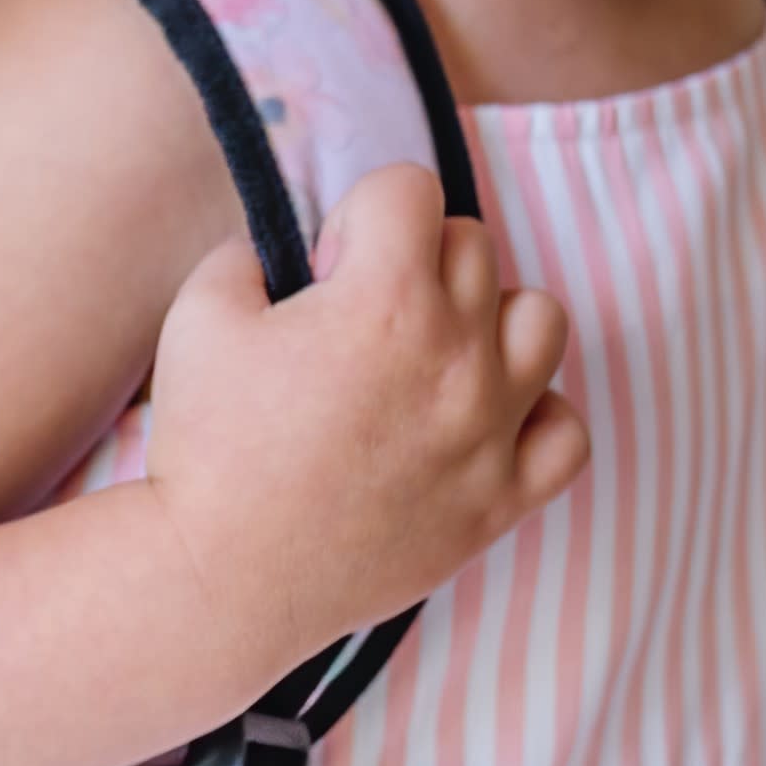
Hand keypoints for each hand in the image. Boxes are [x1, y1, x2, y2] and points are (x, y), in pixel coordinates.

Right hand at [143, 164, 587, 669]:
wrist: (224, 578)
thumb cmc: (206, 446)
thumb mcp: (197, 315)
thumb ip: (248, 254)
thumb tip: (289, 253)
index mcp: (387, 301)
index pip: (411, 188)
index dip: (358, 215)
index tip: (326, 271)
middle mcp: (456, 357)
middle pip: (474, 246)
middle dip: (414, 260)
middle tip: (361, 316)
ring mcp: (489, 432)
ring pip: (542, 322)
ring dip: (490, 320)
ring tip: (434, 355)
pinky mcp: (501, 502)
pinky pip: (568, 433)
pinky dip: (535, 416)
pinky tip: (481, 422)